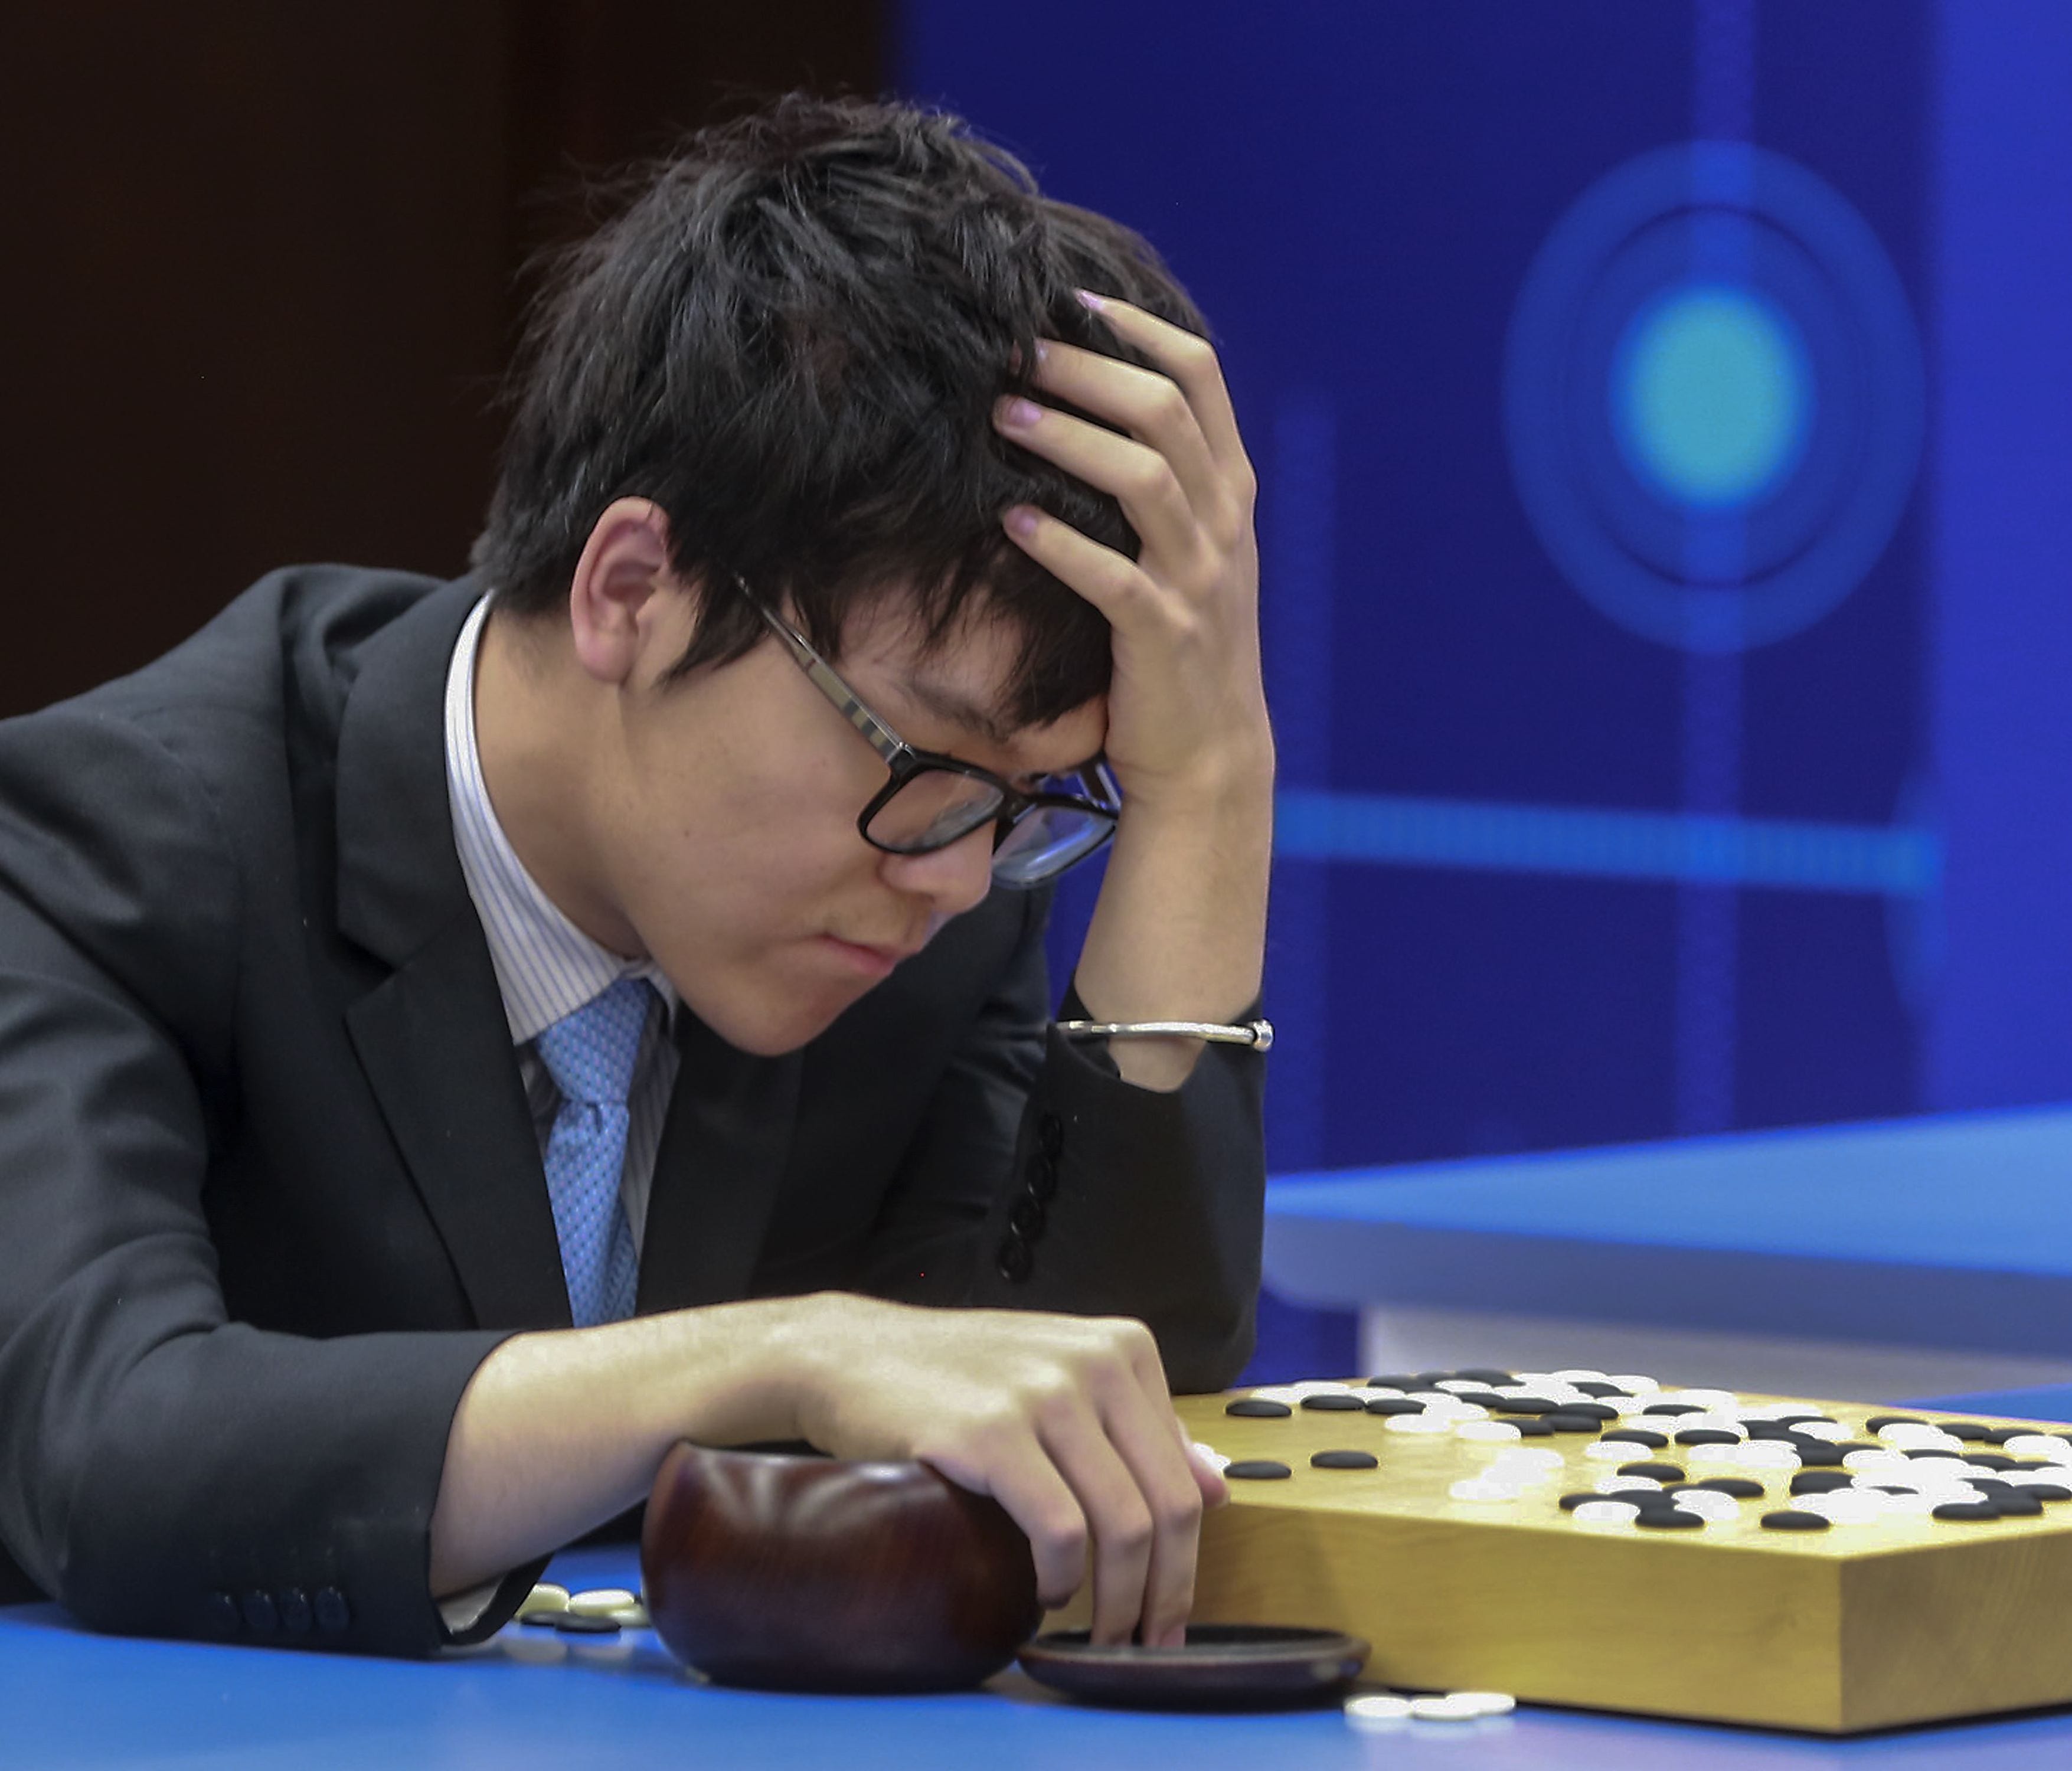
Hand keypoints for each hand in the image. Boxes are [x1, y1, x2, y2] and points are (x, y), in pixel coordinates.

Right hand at [782, 1293, 1227, 1646]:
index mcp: (1124, 1349)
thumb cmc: (962, 1376)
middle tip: (1147, 1642)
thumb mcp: (1064, 1379)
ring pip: (1122, 1525)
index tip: (1171, 1606)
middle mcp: (1095, 1364)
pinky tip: (1047, 1593)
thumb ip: (1139, 1429)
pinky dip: (1062, 1578)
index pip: (1182, 1475)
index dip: (1187, 1557)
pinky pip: (1059, 1528)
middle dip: (1165, 1592)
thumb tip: (1217, 1487)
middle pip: (1165, 1506)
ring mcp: (1042, 1395)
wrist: (855, 1352)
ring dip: (1118, 1601)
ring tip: (1099, 1631)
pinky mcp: (990, 1432)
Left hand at [995, 294, 1269, 810]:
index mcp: (1230, 490)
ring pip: (1143, 480)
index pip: (1199, 375)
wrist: (1210, 755)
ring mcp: (1198, 580)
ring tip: (1002, 415)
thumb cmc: (1181, 644)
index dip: (1138, 327)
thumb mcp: (1191, 549)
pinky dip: (1059, 544)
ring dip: (1067, 439)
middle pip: (1163, 411)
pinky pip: (1112, 578)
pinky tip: (1009, 519)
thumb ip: (1163, 477)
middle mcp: (1222, 524)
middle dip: (1088, 368)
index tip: (1073, 300)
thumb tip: (1091, 401)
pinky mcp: (1162, 637)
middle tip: (1016, 348)